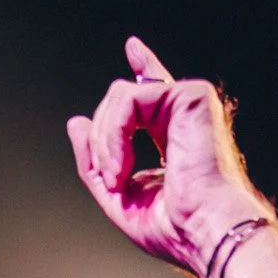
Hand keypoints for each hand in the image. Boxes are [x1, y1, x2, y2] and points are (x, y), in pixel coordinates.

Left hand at [66, 36, 267, 277]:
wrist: (203, 231)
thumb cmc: (173, 228)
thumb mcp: (118, 197)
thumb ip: (95, 161)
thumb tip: (75, 122)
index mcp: (173, 137)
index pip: (154, 96)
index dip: (144, 68)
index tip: (133, 46)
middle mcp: (181, 117)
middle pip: (119, 101)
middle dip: (100, 142)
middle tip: (110, 182)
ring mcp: (188, 104)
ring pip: (119, 96)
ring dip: (105, 142)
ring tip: (117, 179)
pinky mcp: (191, 95)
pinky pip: (129, 97)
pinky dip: (115, 135)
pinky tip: (123, 166)